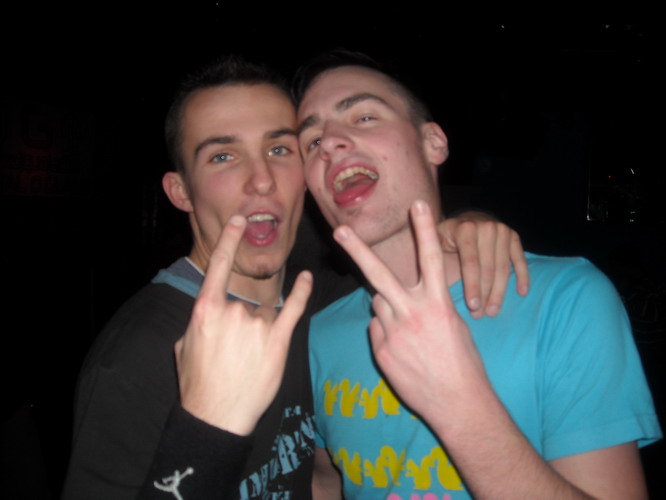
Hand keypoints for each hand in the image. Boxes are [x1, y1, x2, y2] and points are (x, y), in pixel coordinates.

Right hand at [175, 215, 312, 434]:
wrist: (217, 416)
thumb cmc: (197, 383)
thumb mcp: (183, 345)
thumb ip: (199, 319)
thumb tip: (209, 308)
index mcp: (205, 310)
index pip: (218, 265)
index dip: (228, 240)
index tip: (238, 221)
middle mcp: (232, 311)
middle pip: (244, 302)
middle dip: (241, 325)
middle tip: (233, 355)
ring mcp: (257, 325)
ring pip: (264, 315)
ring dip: (259, 333)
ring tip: (248, 361)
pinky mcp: (279, 340)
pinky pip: (293, 308)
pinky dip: (302, 292)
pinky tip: (307, 279)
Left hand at [333, 201, 488, 419]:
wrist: (457, 401)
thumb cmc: (461, 361)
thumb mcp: (453, 325)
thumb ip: (425, 305)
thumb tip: (399, 298)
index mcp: (437, 304)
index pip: (430, 259)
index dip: (424, 230)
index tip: (418, 204)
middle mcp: (412, 314)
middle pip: (380, 275)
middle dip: (358, 250)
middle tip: (340, 230)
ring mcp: (393, 333)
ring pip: (378, 305)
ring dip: (389, 309)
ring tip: (411, 331)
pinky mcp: (381, 351)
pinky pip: (377, 329)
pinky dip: (385, 333)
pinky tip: (404, 349)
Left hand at [437, 211, 528, 317]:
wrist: (464, 222)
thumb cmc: (445, 242)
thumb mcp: (435, 247)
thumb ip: (433, 263)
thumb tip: (430, 294)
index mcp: (463, 228)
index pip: (470, 262)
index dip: (472, 286)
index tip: (472, 307)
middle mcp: (484, 226)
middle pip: (488, 267)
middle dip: (485, 294)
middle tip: (481, 315)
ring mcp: (501, 230)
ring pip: (503, 267)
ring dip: (500, 292)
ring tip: (493, 311)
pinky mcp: (513, 235)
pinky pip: (520, 259)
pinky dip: (523, 276)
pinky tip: (522, 293)